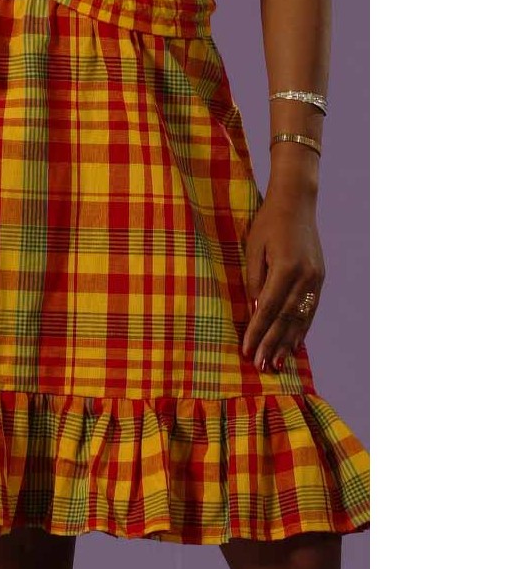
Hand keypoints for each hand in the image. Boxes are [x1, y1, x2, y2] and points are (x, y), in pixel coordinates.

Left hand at [240, 187, 324, 371]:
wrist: (296, 201)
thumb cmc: (267, 223)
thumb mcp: (253, 249)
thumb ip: (255, 281)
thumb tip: (256, 312)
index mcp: (286, 268)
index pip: (269, 309)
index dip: (258, 332)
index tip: (248, 351)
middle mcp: (305, 276)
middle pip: (287, 318)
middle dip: (273, 344)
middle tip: (261, 366)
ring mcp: (316, 278)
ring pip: (302, 318)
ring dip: (289, 342)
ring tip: (278, 362)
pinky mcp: (320, 277)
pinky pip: (310, 309)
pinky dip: (302, 328)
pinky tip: (295, 344)